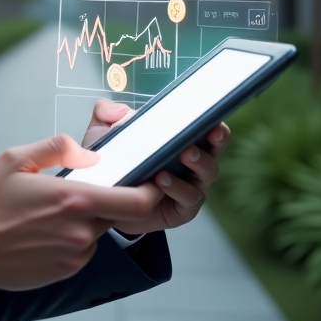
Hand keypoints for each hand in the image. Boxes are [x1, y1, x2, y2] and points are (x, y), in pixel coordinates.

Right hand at [0, 133, 163, 291]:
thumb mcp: (15, 158)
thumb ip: (58, 148)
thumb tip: (89, 154)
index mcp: (73, 199)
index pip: (136, 202)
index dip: (151, 193)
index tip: (150, 183)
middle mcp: (81, 230)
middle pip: (117, 215)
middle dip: (107, 202)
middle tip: (80, 193)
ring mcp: (75, 254)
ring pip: (97, 232)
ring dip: (86, 221)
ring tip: (49, 214)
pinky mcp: (66, 271)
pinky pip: (82, 250)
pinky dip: (72, 239)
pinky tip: (43, 232)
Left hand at [81, 96, 229, 233]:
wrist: (106, 205)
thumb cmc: (114, 163)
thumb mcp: (104, 135)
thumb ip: (106, 115)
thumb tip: (121, 111)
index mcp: (180, 141)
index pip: (205, 129)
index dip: (213, 122)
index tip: (213, 115)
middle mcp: (191, 164)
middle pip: (214, 150)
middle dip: (216, 140)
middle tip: (208, 131)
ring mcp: (190, 186)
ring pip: (207, 173)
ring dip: (198, 163)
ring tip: (184, 155)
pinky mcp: (183, 209)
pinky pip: (188, 198)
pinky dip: (178, 188)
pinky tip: (162, 181)